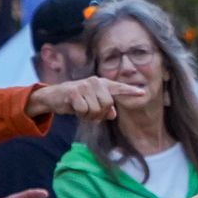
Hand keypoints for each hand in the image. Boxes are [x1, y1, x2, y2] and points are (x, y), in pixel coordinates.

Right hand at [30, 77, 146, 121]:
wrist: (54, 97)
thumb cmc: (76, 101)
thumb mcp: (92, 105)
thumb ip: (105, 109)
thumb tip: (113, 114)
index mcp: (101, 84)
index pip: (118, 88)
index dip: (130, 91)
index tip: (142, 92)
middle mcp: (95, 82)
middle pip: (108, 105)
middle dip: (99, 114)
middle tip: (89, 113)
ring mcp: (84, 85)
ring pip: (96, 110)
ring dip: (88, 115)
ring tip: (81, 109)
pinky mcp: (74, 91)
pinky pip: (84, 110)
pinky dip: (79, 114)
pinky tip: (73, 107)